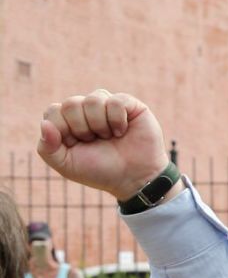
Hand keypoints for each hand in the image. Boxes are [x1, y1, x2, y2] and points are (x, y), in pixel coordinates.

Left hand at [37, 91, 169, 203]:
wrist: (133, 178)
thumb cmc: (99, 171)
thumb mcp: (66, 166)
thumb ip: (47, 148)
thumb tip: (45, 124)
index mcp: (68, 121)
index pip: (53, 111)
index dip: (63, 130)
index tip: (76, 146)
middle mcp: (86, 110)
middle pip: (71, 103)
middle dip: (81, 128)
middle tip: (94, 142)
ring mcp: (107, 105)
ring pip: (93, 99)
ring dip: (100, 125)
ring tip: (110, 137)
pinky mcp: (128, 104)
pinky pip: (115, 101)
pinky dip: (117, 120)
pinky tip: (122, 131)